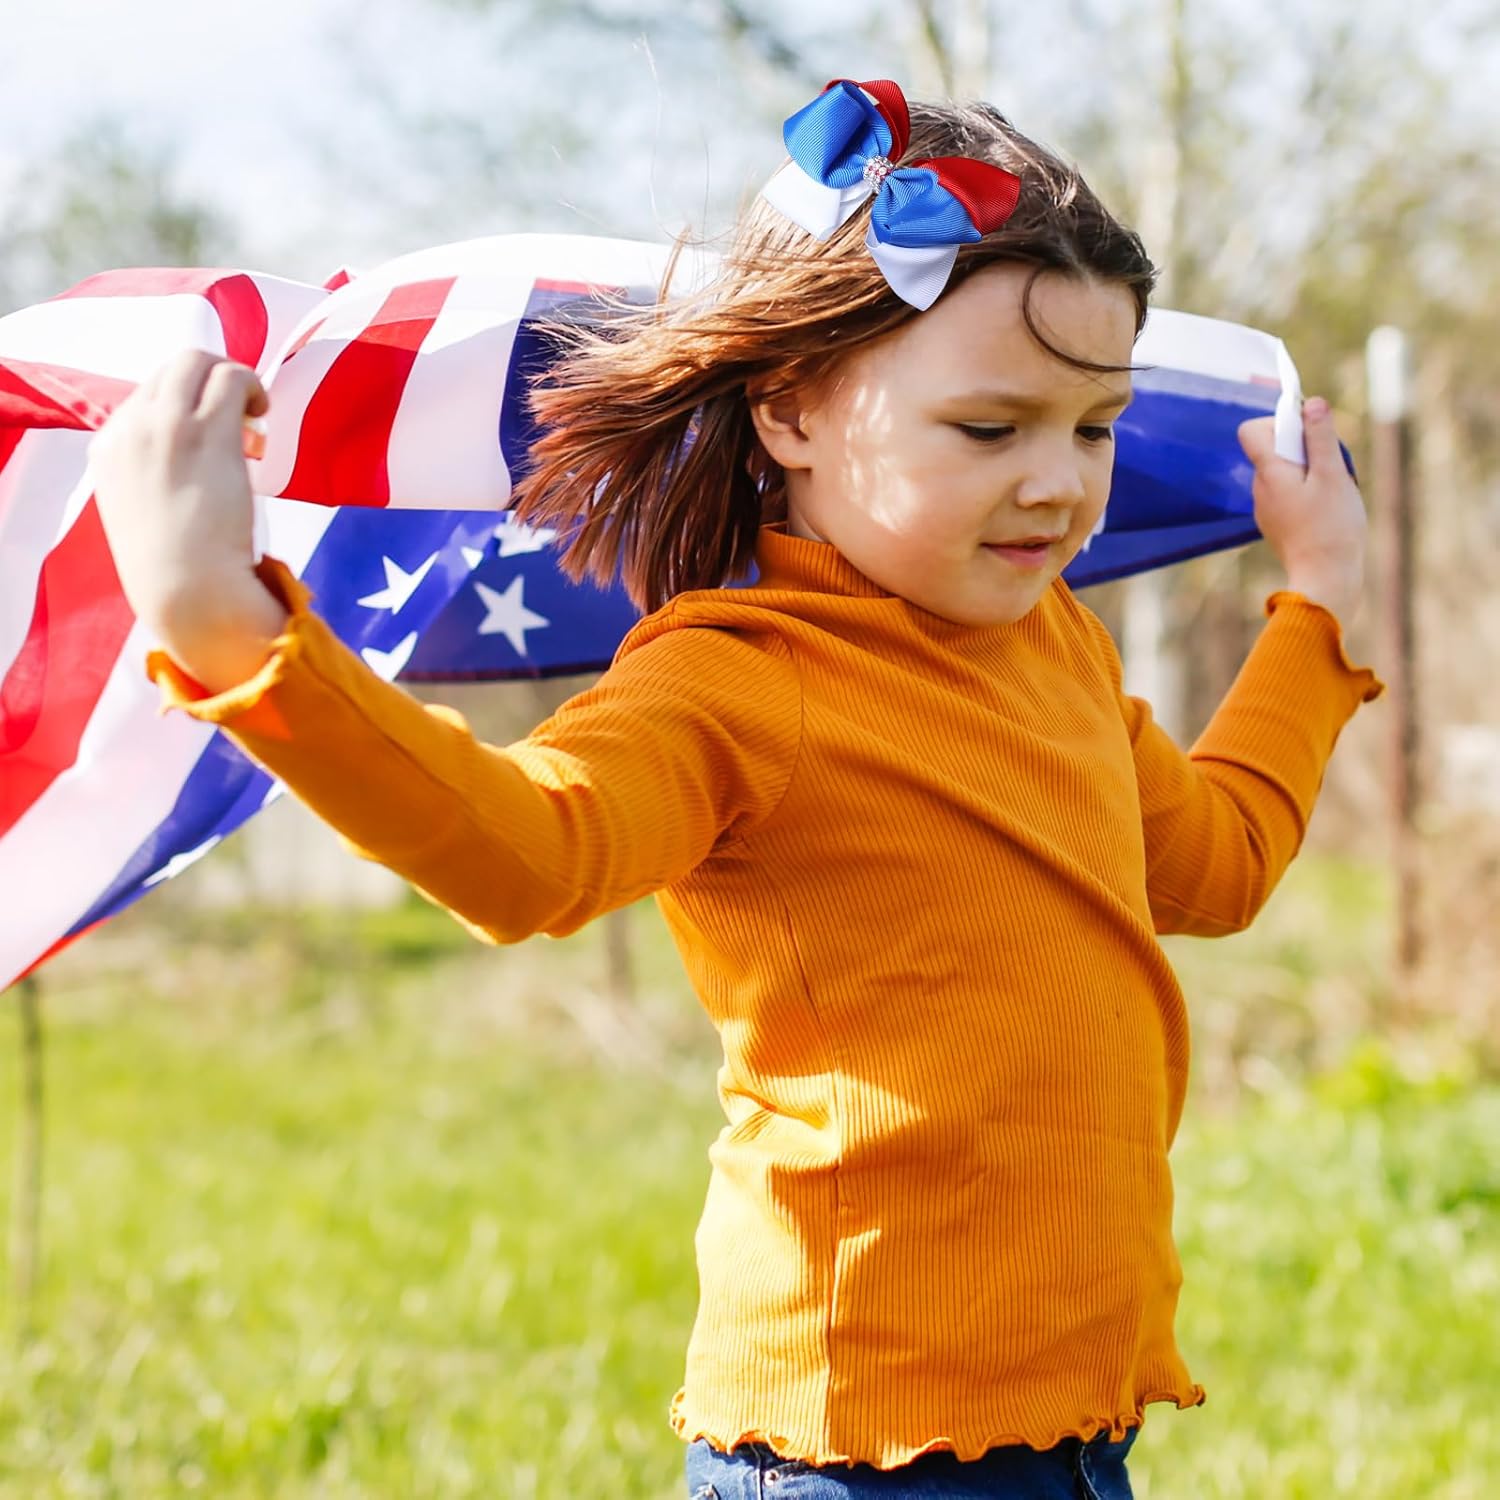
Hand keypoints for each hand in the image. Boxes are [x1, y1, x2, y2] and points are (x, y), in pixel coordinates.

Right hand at [90, 351, 288, 691]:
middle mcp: (131, 429)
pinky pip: (230, 379)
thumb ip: (153, 474)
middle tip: (237, 410)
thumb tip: (191, 460)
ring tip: (253, 410)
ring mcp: (168, 427)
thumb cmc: (175, 564)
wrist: (187, 588)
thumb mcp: (142, 509)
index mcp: (108, 448)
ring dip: (232, 377)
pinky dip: (251, 386)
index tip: (208, 430)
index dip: (184, 406)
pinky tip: (262, 412)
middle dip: (207, 378)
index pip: (144, 397)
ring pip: (199, 363)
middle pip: (170, 368)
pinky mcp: (208, 433)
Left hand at [1237, 397, 1367, 623]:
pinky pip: (1290, 494)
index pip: (1251, 431)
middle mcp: (1260, 490)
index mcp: (1268, 473)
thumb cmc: (1330, 527)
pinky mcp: (1278, 524)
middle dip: (1303, 446)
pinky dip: (1309, 491)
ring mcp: (1267, 509)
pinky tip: (1328, 508)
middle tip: (1330, 464)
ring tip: (1332, 490)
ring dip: (1310, 469)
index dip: (1277, 420)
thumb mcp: (1332, 474)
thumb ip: (1320, 437)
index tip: (1306, 430)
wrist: (1325, 579)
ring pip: (1285, 472)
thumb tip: (1311, 403)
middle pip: (1273, 449)